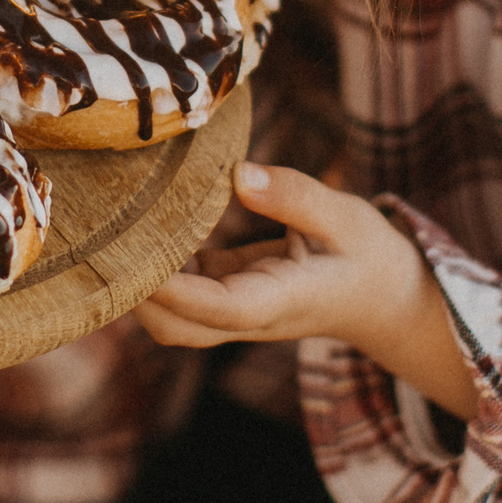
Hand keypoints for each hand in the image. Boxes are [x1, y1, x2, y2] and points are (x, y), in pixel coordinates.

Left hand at [136, 163, 479, 419]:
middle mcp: (251, 316)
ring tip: (126, 223)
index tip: (133, 252)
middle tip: (113, 235)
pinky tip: (158, 223)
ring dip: (145, 281)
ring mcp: (238, 312)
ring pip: (174, 318)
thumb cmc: (371, 257)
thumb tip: (238, 175)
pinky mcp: (232, 295)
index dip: (171, 287)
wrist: (388, 298)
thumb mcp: (346, 216)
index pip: (217, 307)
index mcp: (281, 301)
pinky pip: (186, 292)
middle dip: (137, 294)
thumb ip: (294, 196)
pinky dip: (163, 267)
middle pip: (177, 327)